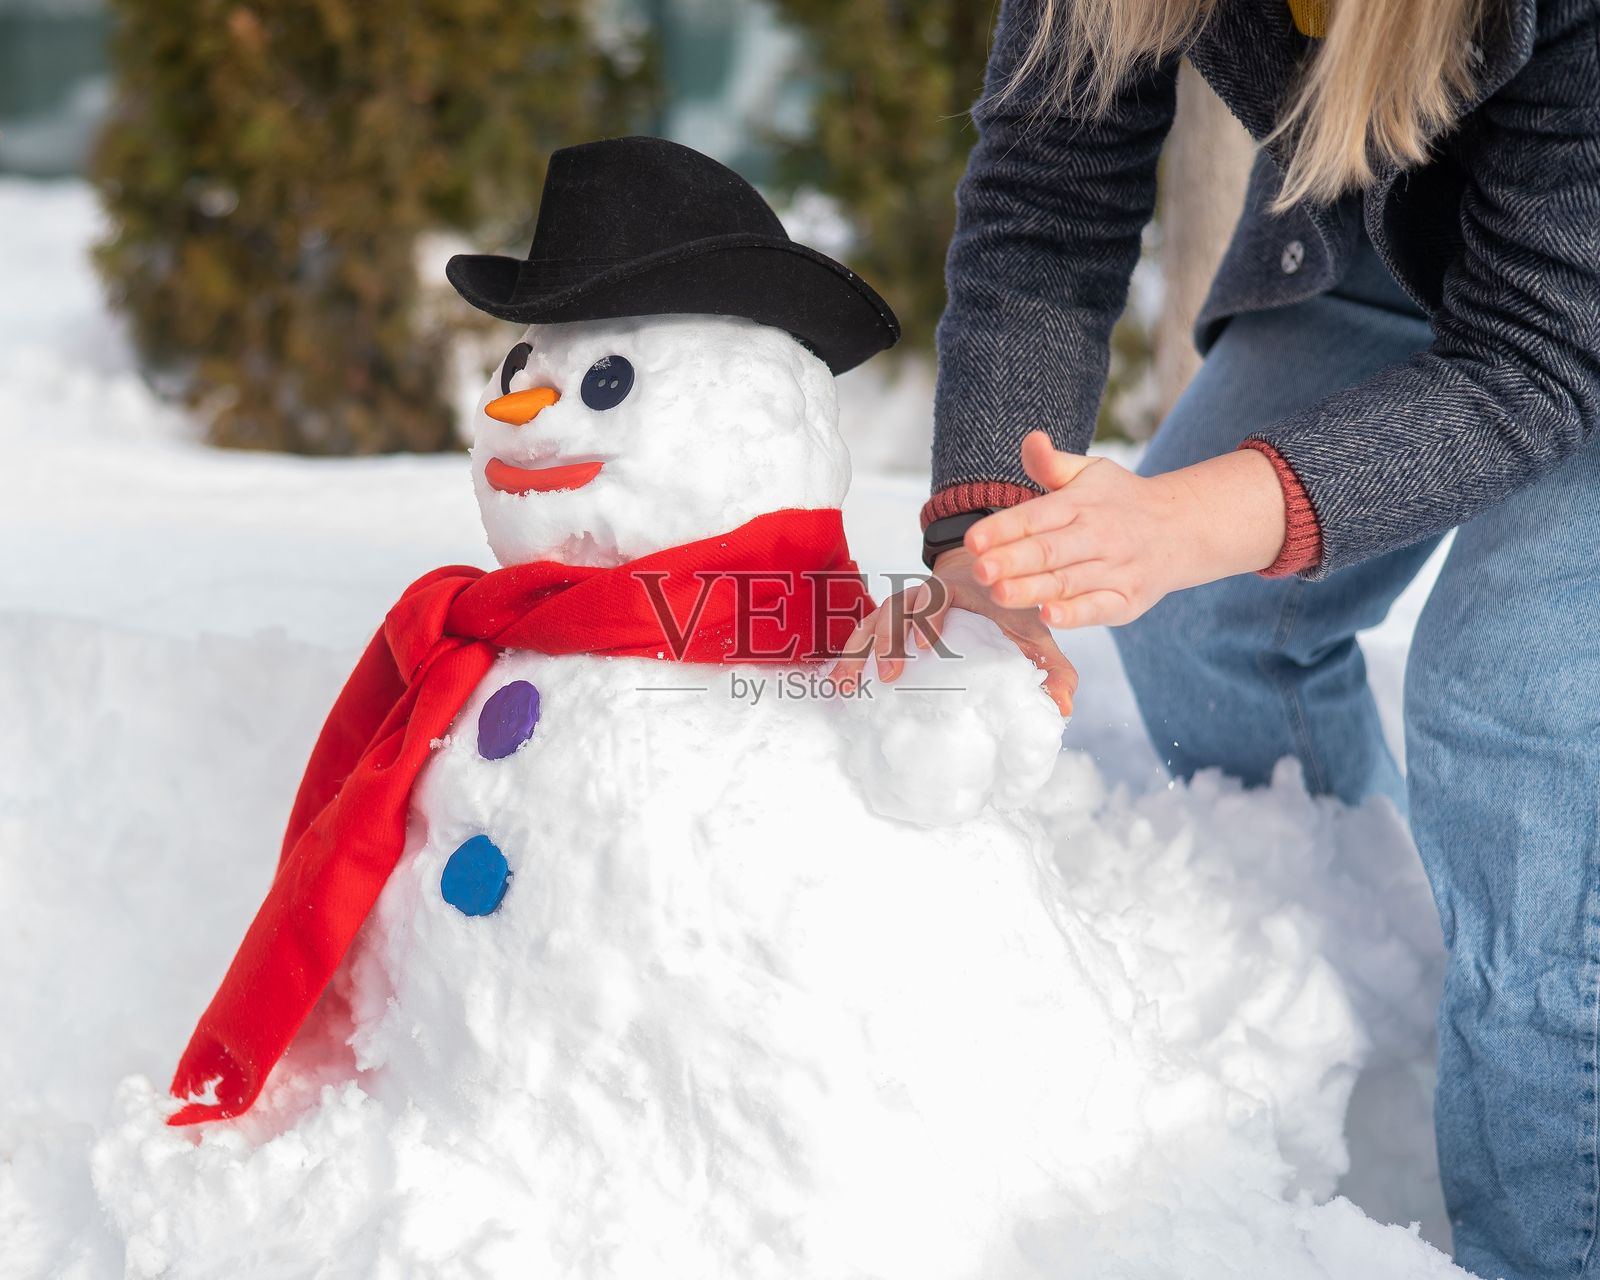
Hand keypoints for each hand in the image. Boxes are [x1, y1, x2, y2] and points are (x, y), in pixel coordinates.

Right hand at [830, 545, 1078, 715]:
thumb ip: (1053, 668)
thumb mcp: (1034, 632)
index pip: (939, 596)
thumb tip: (1062, 707)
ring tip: (848, 685)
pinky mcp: (886, 621)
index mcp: (960, 591)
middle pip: (898, 607)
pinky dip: (849, 656)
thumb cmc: (1009, 611)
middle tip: (891, 674)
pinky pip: (860, 633)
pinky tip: (839, 685)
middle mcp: (924, 593)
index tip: (925, 644)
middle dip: (891, 638)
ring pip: (873, 619)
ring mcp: (901, 605)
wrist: (981, 579)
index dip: (930, 617)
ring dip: (860, 650)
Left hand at [965, 432, 1286, 627]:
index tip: (973, 540)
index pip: (1036, 516)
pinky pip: (1098, 608)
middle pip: (1048, 551)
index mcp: (1080, 504)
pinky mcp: (1126, 600)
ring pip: (1067, 582)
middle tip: (978, 570)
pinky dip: (1074, 614)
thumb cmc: (1121, 501)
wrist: (1183, 528)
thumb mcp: (1091, 472)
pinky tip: (1048, 615)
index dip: (1003, 528)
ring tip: (999, 594)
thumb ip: (1052, 464)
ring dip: (1031, 590)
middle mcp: (1097, 536)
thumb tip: (1031, 440)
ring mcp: (1114, 570)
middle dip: (1012, 560)